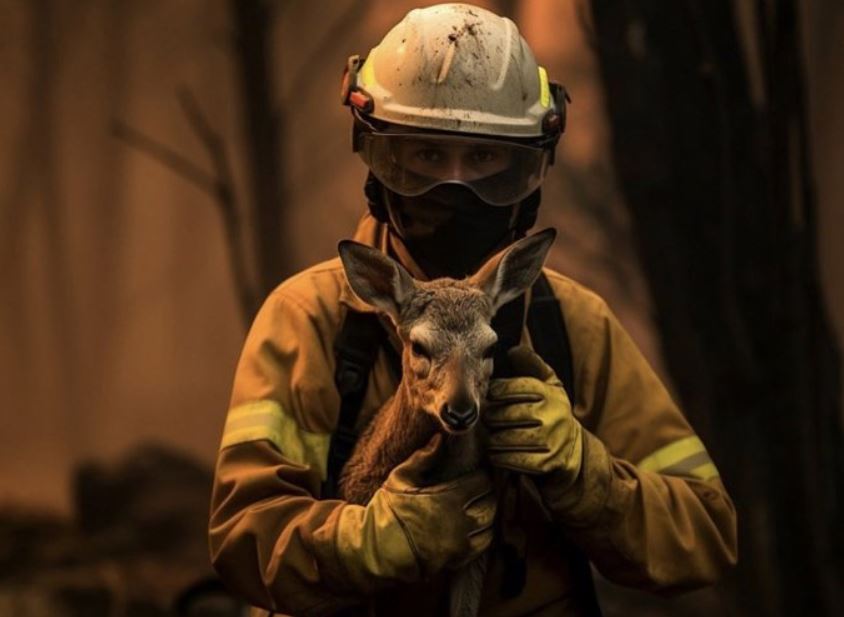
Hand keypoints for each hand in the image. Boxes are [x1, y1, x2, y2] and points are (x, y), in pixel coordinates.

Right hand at [316, 434, 495, 590]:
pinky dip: (482, 536)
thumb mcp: (401, 478)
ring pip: (489, 527)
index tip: (476, 474)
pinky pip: (481, 547)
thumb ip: (423, 457)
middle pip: (490, 505)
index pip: (482, 482)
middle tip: (479, 491)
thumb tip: (439, 439)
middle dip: (487, 495)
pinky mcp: (456, 561)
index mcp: (449, 498)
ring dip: (487, 517)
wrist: (377, 548)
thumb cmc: (388, 510)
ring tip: (478, 509)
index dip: (481, 476)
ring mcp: (459, 544)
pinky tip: (474, 530)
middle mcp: (459, 522)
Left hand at [483, 345, 582, 488]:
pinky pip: (512, 459)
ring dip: (493, 439)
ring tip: (490, 436)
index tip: (490, 395)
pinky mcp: (546, 463)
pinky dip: (500, 457)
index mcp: (551, 393)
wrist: (574, 451)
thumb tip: (513, 349)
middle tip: (486, 419)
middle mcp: (553, 415)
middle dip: (492, 417)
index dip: (497, 391)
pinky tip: (497, 452)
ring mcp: (551, 441)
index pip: (514, 388)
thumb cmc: (552, 412)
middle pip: (506, 414)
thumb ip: (532, 365)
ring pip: (506, 438)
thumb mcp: (549, 385)